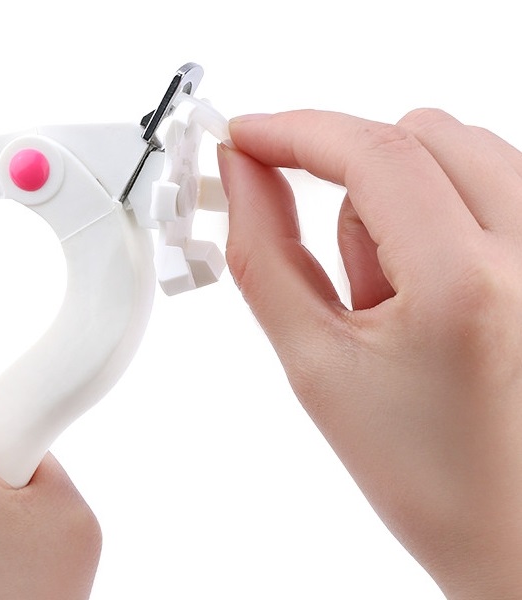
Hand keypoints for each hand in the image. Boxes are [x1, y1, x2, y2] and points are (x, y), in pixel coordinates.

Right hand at [218, 109, 521, 598]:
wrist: (512, 533)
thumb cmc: (430, 478)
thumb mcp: (317, 365)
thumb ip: (265, 256)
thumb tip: (243, 180)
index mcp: (466, 286)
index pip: (372, 153)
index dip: (294, 132)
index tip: (246, 138)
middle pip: (420, 136)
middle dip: (352, 177)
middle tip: (336, 265)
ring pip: (459, 154)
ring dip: (401, 204)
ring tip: (395, 301)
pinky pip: (495, 184)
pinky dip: (444, 212)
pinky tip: (434, 289)